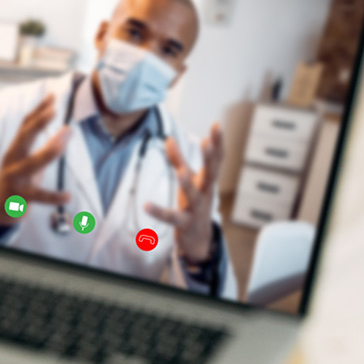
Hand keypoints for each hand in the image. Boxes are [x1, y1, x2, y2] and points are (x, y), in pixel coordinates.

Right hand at [0, 93, 68, 228]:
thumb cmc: (15, 176)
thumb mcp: (21, 155)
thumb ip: (35, 137)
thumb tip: (57, 117)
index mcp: (15, 149)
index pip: (25, 125)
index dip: (38, 110)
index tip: (52, 96)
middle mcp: (12, 161)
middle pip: (24, 139)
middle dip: (38, 124)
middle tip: (54, 111)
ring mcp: (15, 178)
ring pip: (32, 164)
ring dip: (49, 153)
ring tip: (63, 144)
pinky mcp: (20, 197)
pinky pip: (39, 196)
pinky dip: (54, 197)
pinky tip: (68, 196)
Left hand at [142, 122, 222, 262]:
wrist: (199, 239)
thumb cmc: (193, 203)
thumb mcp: (188, 180)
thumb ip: (178, 159)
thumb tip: (168, 138)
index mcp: (207, 180)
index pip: (216, 159)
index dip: (217, 142)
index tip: (217, 124)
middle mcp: (206, 193)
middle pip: (211, 174)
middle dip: (210, 158)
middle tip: (207, 142)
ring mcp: (197, 209)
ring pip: (194, 196)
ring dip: (188, 184)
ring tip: (181, 173)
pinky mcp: (185, 223)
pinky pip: (171, 218)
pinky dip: (159, 212)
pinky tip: (146, 205)